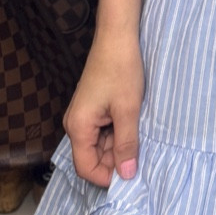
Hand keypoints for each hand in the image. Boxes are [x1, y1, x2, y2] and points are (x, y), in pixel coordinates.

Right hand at [63, 30, 144, 188]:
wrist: (117, 37)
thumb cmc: (121, 70)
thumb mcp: (128, 110)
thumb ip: (127, 144)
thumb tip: (127, 175)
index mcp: (78, 127)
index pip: (86, 168)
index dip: (107, 177)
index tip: (131, 174)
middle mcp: (75, 125)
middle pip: (92, 158)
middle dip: (116, 160)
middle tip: (140, 150)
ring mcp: (83, 117)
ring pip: (100, 145)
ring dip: (119, 145)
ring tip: (138, 132)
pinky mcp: (91, 110)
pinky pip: (102, 132)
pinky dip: (117, 133)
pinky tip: (133, 123)